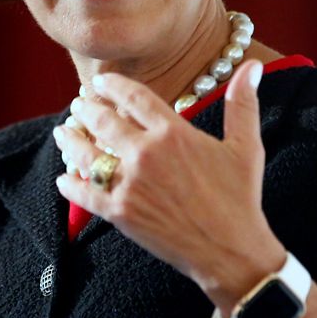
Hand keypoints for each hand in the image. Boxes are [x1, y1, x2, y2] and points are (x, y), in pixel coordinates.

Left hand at [54, 61, 286, 313]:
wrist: (231, 251)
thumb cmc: (240, 199)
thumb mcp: (246, 147)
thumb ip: (242, 104)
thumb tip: (253, 65)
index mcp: (173, 133)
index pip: (132, 97)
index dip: (112, 85)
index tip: (100, 81)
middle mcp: (145, 154)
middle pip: (102, 121)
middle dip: (86, 110)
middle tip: (78, 105)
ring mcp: (129, 184)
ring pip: (85, 153)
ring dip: (70, 140)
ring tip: (63, 132)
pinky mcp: (119, 212)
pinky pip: (83, 193)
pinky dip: (69, 184)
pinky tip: (63, 177)